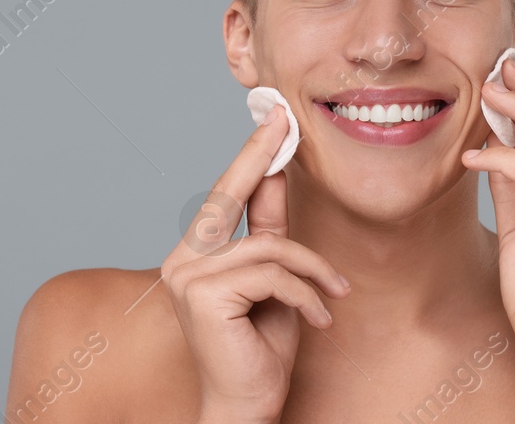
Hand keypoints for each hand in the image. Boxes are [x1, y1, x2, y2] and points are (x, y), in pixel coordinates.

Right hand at [160, 104, 352, 423]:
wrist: (248, 405)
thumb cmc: (261, 349)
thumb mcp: (275, 280)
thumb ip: (269, 231)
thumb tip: (276, 174)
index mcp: (193, 255)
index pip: (224, 196)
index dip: (250, 156)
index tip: (272, 119)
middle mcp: (181, 261)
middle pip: (230, 197)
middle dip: (260, 156)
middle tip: (286, 120)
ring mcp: (186, 277)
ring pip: (268, 246)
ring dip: (312, 272)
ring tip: (334, 296)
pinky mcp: (202, 295)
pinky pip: (271, 273)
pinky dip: (306, 294)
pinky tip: (319, 318)